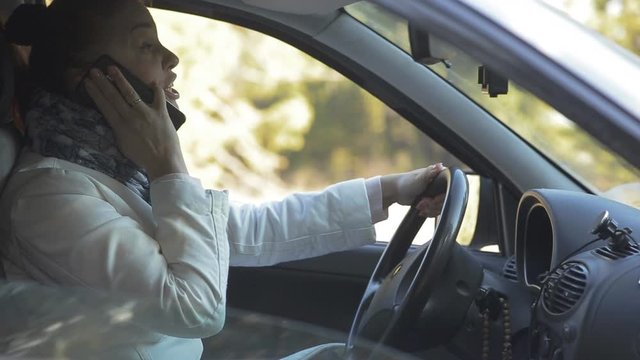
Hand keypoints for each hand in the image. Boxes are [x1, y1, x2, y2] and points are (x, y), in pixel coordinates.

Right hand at [84, 66, 186, 180]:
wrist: (164, 162)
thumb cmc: (142, 157)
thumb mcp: (123, 144)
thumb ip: (118, 129)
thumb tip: (114, 117)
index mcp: (121, 126)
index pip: (104, 105)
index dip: (95, 93)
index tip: (88, 82)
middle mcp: (132, 116)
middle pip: (114, 96)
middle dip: (103, 82)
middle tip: (94, 71)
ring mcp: (147, 113)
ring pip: (131, 92)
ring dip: (121, 79)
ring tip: (112, 68)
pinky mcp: (162, 113)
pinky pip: (159, 97)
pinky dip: (156, 89)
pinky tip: (152, 81)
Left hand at [380, 163, 446, 216]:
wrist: (396, 191)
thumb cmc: (407, 182)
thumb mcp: (419, 178)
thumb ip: (430, 172)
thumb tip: (440, 165)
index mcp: (440, 176)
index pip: (450, 191)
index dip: (441, 198)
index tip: (433, 200)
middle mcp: (440, 185)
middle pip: (446, 201)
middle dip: (433, 205)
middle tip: (422, 202)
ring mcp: (436, 194)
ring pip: (441, 208)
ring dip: (430, 210)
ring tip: (419, 206)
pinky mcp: (432, 202)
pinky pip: (436, 211)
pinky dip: (429, 213)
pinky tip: (421, 210)